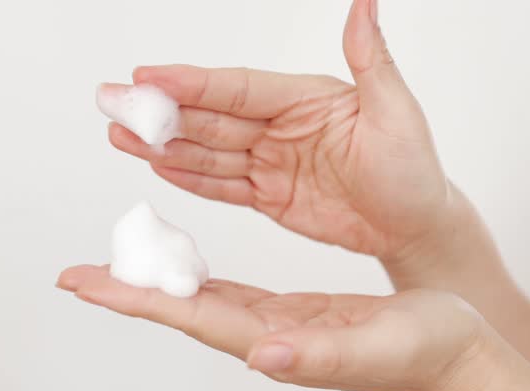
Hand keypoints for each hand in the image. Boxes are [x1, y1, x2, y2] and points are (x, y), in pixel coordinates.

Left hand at [57, 265, 488, 390]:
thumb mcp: (375, 348)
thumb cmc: (425, 352)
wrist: (456, 357)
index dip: (137, 298)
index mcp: (276, 341)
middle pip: (181, 310)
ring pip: (200, 301)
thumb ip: (318, 357)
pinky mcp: (294, 315)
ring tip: (118, 267)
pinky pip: (231, 294)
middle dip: (128, 291)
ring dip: (156, 284)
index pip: (190, 316)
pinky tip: (187, 270)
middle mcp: (265, 337)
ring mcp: (277, 328)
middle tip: (78, 274)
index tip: (87, 282)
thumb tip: (261, 358)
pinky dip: (199, 279)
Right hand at [105, 0, 451, 259]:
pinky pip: (222, 185)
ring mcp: (272, 161)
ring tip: (122, 137)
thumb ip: (369, 59)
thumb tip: (364, 1)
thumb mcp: (395, 112)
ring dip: (165, 146)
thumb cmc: (414, 170)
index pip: (238, 88)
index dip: (191, 82)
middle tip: (114, 104)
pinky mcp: (269, 196)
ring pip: (208, 151)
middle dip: (160, 112)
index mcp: (305, 99)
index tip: (148, 75)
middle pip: (210, 117)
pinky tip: (159, 168)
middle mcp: (281, 126)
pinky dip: (190, 177)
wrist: (416, 228)